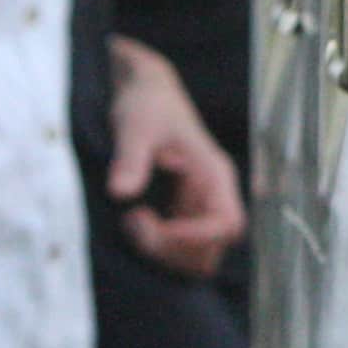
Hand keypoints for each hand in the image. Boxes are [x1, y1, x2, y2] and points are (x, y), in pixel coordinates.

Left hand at [109, 35, 244, 279]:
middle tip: (136, 222)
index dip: (196, 237)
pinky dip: (158, 247)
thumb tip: (121, 192)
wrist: (144, 92)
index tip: (158, 227)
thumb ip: (130, 159)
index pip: (226, 223)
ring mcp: (198, 205)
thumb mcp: (135, 125)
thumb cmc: (147, 103)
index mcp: (213, 173)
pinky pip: (180, 247)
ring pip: (198, 255)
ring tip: (133, 221)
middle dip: (174, 248)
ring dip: (164, 252)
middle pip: (213, 248)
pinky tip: (133, 220)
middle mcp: (212, 194)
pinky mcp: (182, 211)